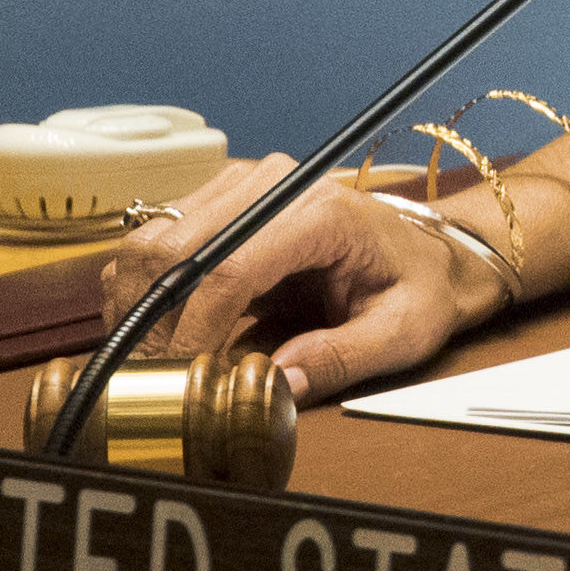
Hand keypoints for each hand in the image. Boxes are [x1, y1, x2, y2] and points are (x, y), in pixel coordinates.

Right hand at [97, 154, 503, 401]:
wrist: (430, 250)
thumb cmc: (420, 286)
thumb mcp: (403, 332)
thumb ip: (342, 359)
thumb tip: (275, 384)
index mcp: (322, 213)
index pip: (228, 268)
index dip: (191, 331)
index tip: (178, 380)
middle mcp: (273, 185)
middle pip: (172, 250)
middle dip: (151, 323)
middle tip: (154, 382)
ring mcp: (241, 187)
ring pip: (150, 243)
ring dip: (139, 307)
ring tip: (156, 362)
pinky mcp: (221, 202)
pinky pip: (156, 243)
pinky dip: (144, 292)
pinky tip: (162, 333)